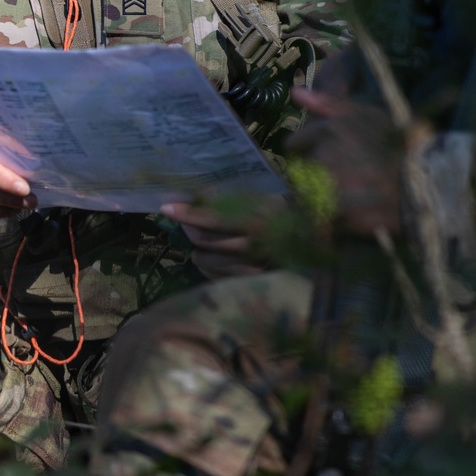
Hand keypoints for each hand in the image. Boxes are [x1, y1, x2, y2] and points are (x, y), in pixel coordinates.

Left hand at [161, 199, 281, 279]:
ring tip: (202, 238)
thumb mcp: (259, 197)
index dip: (188, 213)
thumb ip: (230, 196)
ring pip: (205, 259)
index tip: (166, 207)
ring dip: (196, 248)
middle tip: (182, 219)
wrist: (309, 240)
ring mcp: (251, 269)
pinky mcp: (248, 284)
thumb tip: (194, 192)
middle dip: (188, 228)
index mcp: (257, 222)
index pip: (214, 218)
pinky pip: (213, 275)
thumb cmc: (279, 212)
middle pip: (204, 240)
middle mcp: (254, 248)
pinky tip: (214, 254)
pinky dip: (207, 264)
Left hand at [288, 90, 402, 237]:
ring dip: (319, 200)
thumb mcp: (368, 115)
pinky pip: (322, 221)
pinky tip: (353, 214)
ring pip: (306, 198)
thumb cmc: (401, 145)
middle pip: (298, 174)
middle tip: (345, 179)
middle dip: (312, 177)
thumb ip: (329, 103)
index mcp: (330, 130)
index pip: (293, 145)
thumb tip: (295, 92)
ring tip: (350, 198)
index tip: (329, 157)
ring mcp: (333, 189)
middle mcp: (326, 157)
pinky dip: (332, 222)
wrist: (432, 184)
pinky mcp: (342, 217)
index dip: (308, 151)